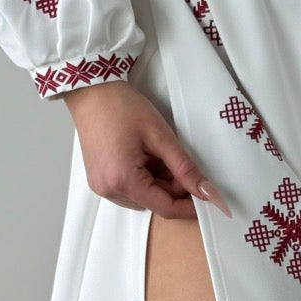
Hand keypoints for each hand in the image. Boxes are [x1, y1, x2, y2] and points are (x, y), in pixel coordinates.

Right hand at [64, 81, 231, 220]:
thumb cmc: (121, 107)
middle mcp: (109, 190)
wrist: (93, 92)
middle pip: (155, 203)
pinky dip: (144, 179)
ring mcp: (102, 187)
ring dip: (158, 183)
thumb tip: (206, 192)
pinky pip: (130, 190)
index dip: (190, 206)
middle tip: (180, 161)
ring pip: (144, 198)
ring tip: (156, 153)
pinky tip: (145, 157)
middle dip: (173, 187)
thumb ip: (185, 168)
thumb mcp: (161, 137)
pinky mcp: (100, 180)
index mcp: (123, 181)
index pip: (165, 208)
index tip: (207, 198)